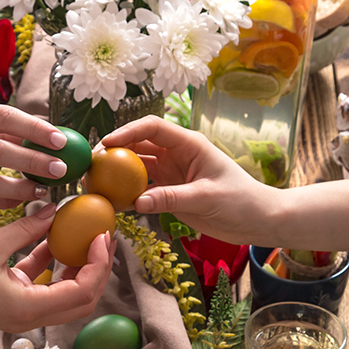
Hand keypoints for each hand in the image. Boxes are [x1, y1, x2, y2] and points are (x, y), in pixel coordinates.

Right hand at [0, 204, 114, 332]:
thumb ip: (27, 227)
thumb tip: (57, 208)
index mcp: (28, 308)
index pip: (83, 291)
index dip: (99, 263)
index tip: (102, 233)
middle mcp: (30, 317)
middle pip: (82, 300)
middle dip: (97, 269)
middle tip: (103, 236)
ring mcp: (21, 313)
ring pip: (66, 295)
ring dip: (78, 267)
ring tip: (85, 234)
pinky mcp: (12, 303)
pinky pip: (44, 287)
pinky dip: (54, 266)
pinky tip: (56, 238)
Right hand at [100, 116, 266, 242]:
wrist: (257, 219)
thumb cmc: (240, 200)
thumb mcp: (206, 198)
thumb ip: (171, 198)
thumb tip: (137, 202)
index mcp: (189, 144)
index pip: (153, 128)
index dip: (128, 132)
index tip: (106, 144)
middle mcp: (177, 154)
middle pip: (139, 146)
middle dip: (115, 153)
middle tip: (91, 166)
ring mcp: (172, 173)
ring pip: (138, 168)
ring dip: (118, 174)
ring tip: (95, 184)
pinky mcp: (171, 192)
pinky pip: (144, 190)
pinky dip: (128, 195)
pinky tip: (113, 203)